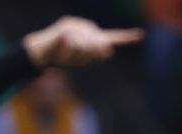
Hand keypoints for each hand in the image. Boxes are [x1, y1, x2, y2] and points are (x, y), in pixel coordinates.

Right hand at [23, 16, 142, 67]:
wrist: (41, 54)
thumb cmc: (62, 58)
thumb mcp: (80, 60)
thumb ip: (93, 55)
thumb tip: (107, 49)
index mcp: (92, 37)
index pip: (111, 36)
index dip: (125, 38)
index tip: (140, 35)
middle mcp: (86, 28)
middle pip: (97, 44)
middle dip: (89, 55)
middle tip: (78, 60)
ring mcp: (75, 25)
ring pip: (85, 45)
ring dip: (76, 55)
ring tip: (66, 57)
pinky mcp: (65, 27)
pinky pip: (72, 44)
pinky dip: (67, 53)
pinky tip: (61, 52)